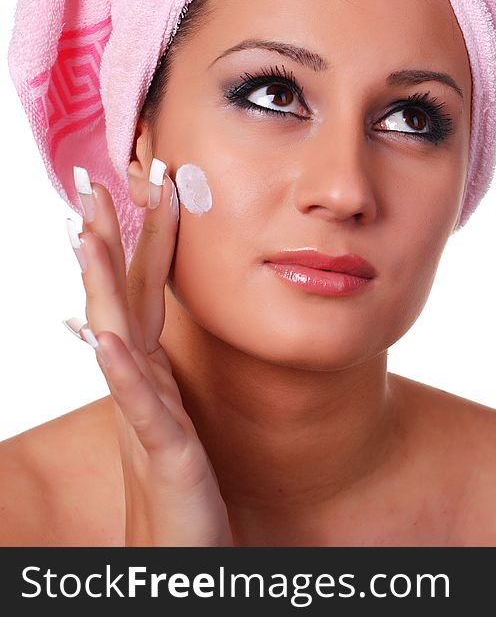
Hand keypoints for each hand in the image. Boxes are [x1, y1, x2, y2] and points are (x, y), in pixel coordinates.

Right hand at [65, 162, 232, 545]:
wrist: (176, 549)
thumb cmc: (176, 480)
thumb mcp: (167, 412)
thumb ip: (149, 369)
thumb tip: (117, 329)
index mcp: (149, 370)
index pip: (143, 289)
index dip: (144, 237)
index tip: (147, 181)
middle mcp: (139, 383)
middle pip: (120, 297)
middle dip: (111, 237)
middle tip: (98, 178)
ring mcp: (145, 413)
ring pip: (117, 337)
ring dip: (100, 283)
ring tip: (86, 232)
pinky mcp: (161, 450)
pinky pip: (138, 405)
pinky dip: (119, 371)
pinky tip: (104, 338)